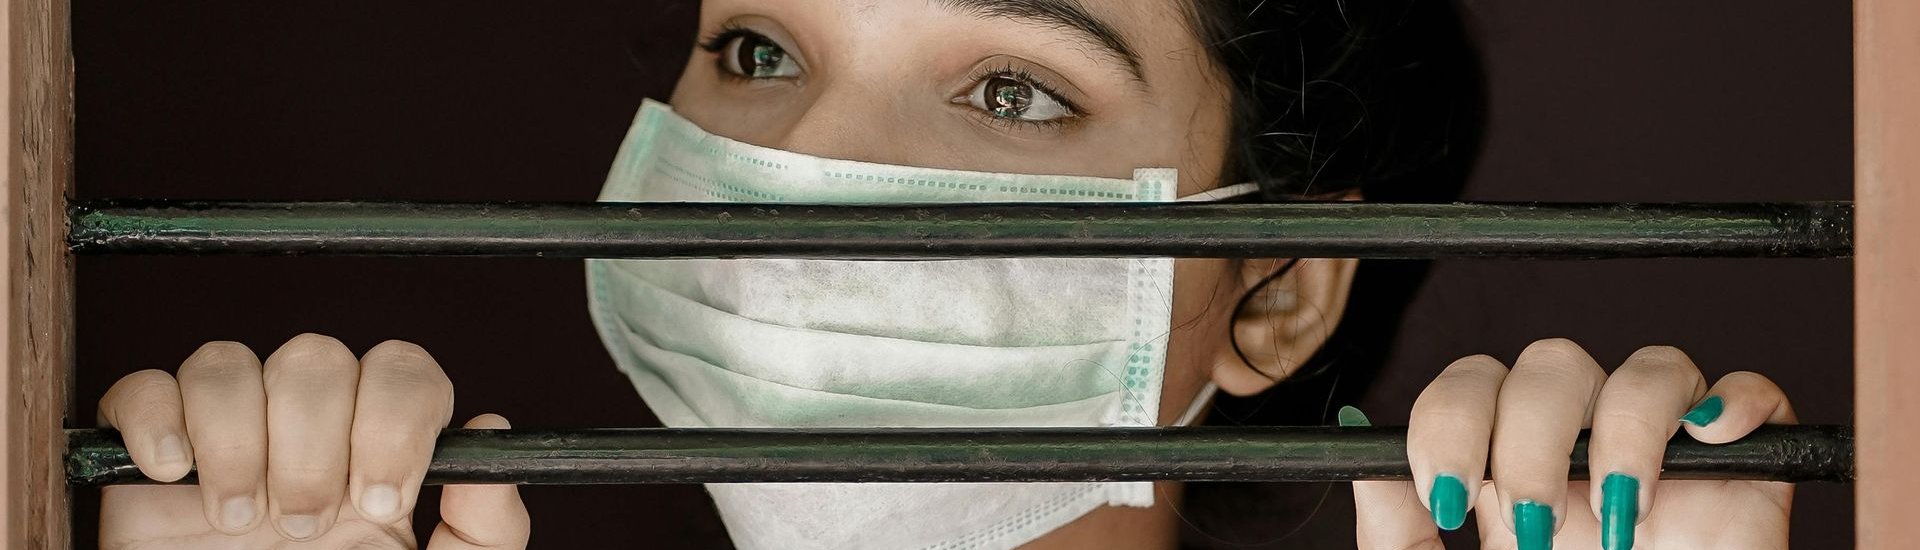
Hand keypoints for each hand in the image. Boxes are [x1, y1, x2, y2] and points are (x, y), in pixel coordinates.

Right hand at [97, 334, 530, 548]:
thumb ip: (485, 526)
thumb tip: (490, 427)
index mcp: (381, 454)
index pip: (401, 371)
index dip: (393, 417)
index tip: (377, 500)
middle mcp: (307, 435)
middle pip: (315, 358)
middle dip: (312, 443)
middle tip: (305, 526)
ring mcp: (227, 441)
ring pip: (228, 364)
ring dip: (235, 441)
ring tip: (239, 524)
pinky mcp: (152, 463)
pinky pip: (145, 388)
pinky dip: (156, 417)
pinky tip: (171, 475)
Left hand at [1354, 339, 1793, 549]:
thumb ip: (1398, 537)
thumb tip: (1366, 461)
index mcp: (1508, 475)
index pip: (1473, 388)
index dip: (1450, 419)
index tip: (1443, 497)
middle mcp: (1583, 455)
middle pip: (1552, 365)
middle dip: (1528, 434)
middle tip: (1528, 526)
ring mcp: (1664, 460)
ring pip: (1646, 369)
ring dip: (1624, 427)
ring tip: (1619, 518)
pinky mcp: (1742, 481)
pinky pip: (1750, 395)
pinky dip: (1735, 401)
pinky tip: (1709, 446)